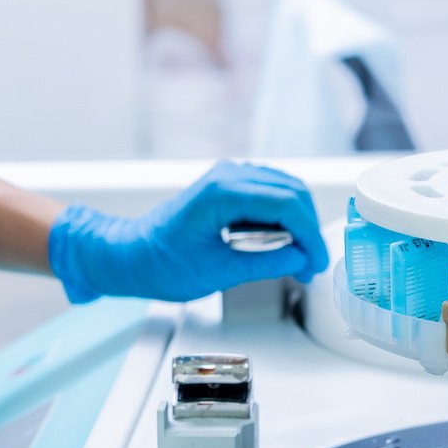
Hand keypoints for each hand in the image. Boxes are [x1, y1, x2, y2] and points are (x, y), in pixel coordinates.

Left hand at [48, 161, 330, 303]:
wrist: (131, 254)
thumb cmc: (162, 264)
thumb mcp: (218, 272)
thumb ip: (265, 264)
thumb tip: (300, 260)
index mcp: (222, 193)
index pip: (287, 204)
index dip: (310, 235)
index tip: (316, 262)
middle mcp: (228, 175)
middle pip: (292, 191)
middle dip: (309, 228)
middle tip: (311, 264)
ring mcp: (228, 176)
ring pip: (285, 188)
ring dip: (299, 220)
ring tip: (300, 256)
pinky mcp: (228, 185)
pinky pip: (270, 191)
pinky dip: (284, 214)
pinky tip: (284, 240)